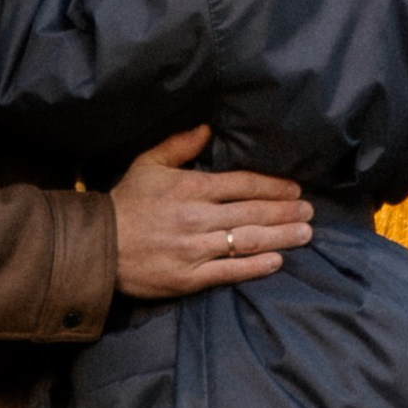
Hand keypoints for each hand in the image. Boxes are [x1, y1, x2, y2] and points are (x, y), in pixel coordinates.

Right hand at [111, 126, 313, 297]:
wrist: (97, 247)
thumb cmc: (125, 203)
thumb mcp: (147, 164)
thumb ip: (179, 145)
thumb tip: (208, 129)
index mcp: (191, 188)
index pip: (243, 184)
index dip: (273, 186)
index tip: (294, 189)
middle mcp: (198, 218)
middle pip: (252, 213)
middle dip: (285, 211)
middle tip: (310, 211)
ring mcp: (195, 250)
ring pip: (247, 241)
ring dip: (281, 236)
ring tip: (305, 233)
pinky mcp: (189, 278)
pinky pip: (230, 271)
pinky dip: (256, 266)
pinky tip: (278, 261)